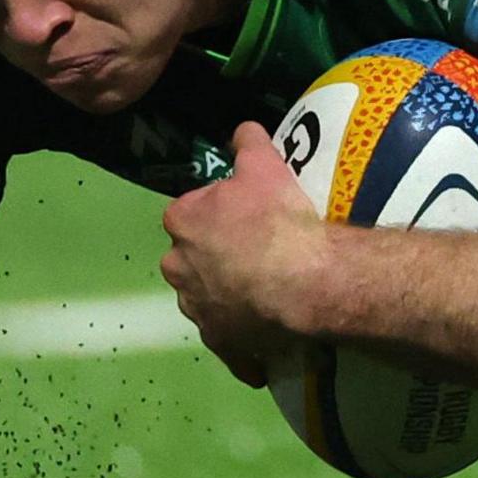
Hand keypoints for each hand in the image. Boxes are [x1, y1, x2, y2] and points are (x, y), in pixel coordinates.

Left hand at [160, 121, 332, 386]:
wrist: (300, 280)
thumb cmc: (277, 218)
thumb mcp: (265, 165)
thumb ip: (247, 143)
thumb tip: (241, 130)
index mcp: (182, 222)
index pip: (190, 212)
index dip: (219, 212)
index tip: (247, 215)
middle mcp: (177, 267)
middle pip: (193, 258)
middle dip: (216, 258)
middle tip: (257, 254)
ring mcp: (197, 308)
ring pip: (208, 299)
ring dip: (228, 298)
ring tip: (266, 295)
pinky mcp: (220, 341)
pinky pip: (230, 344)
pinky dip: (244, 345)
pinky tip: (264, 346)